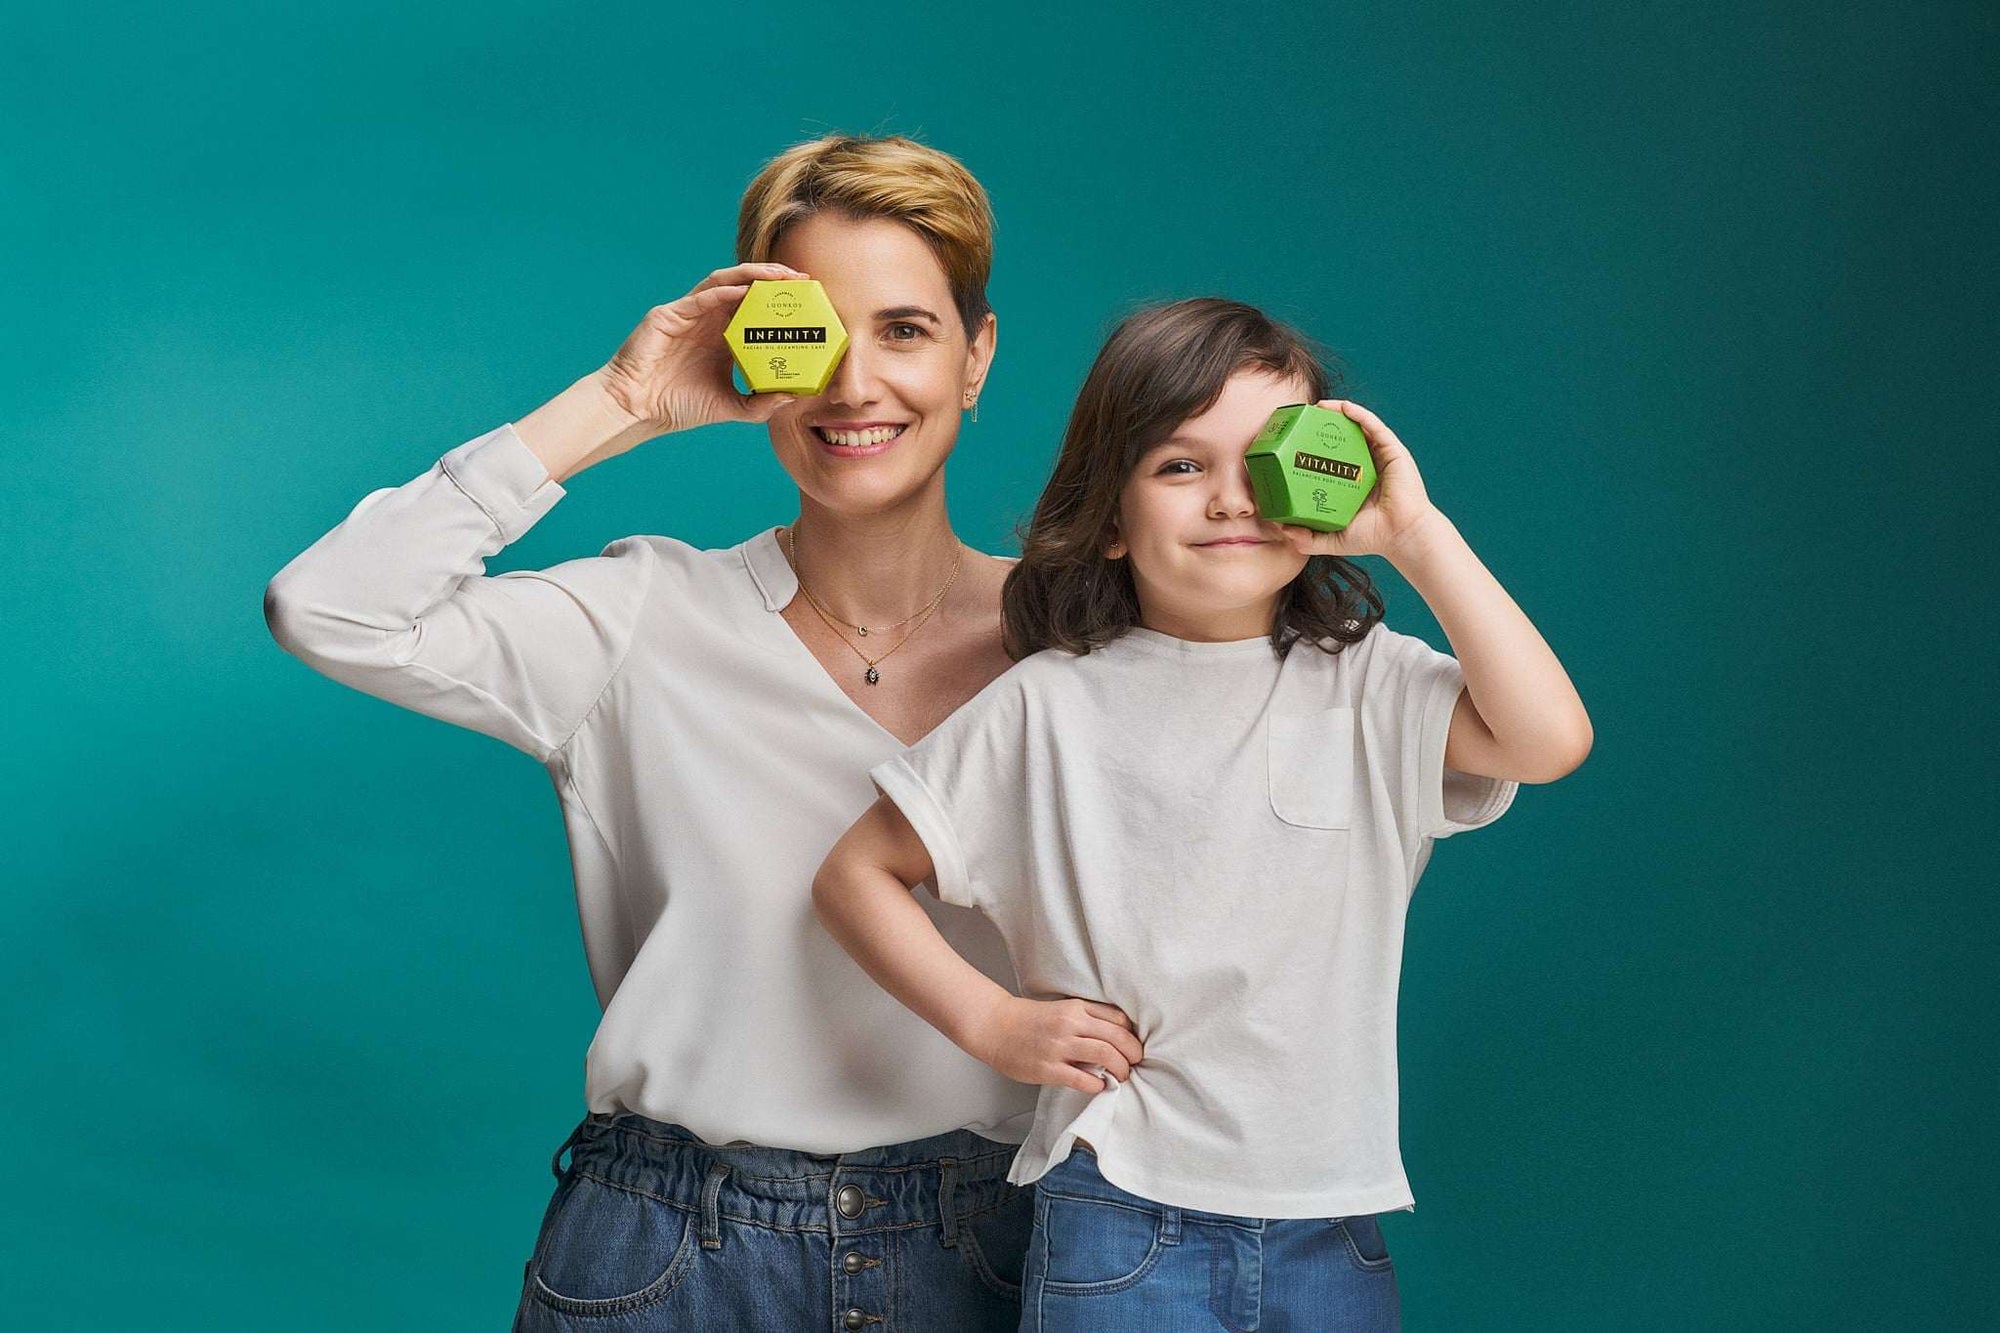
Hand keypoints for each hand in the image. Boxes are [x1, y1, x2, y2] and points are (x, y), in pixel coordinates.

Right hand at [596, 261, 812, 435]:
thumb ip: (761, 403)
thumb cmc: (677, 406)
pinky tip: (746, 291)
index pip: (757, 311)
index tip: (810, 302)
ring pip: (725, 283)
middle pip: (746, 289)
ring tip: (781, 275)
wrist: (636, 410)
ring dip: (753, 275)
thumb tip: (794, 396)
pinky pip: (701, 296)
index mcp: (723, 338)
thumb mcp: (730, 406)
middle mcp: (708, 320)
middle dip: (774, 280)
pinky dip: (724, 291)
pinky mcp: (669, 315)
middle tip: (804, 280)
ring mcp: (688, 314)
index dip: (781, 303)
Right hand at [963, 996, 1145, 1094]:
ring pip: (1105, 1055)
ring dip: (1121, 1069)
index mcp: (1076, 1008)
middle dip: (1133, 1054)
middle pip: (1117, 1038)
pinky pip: (1082, 1079)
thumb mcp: (1061, 1010)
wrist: (994, 1026)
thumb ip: (1085, 1019)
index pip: (1118, 1019)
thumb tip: (1114, 1038)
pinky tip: (1099, 1086)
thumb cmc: (1027, 1020)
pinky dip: (1097, 1084)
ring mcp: (1059, 1047)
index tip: (1133, 1045)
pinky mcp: (1048, 1068)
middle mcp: (1070, 1024)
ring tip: (1121, 1076)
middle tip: (1135, 1063)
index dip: (1132, 1035)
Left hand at [1277, 400, 1443, 561]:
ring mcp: (1379, 456)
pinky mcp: (1392, 451)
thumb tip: (1282, 528)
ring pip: (1357, 426)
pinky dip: (1359, 414)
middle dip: (1322, 426)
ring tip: (1318, 406)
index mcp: (1351, 481)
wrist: (1402, 536)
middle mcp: (1365, 465)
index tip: (1292, 440)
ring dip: (1337, 413)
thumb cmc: (1373, 537)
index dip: (1312, 446)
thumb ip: (1307, 538)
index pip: (1329, 457)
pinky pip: (1374, 426)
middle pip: (1341, 438)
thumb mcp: (1332, 539)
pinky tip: (1343, 407)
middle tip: (1300, 419)